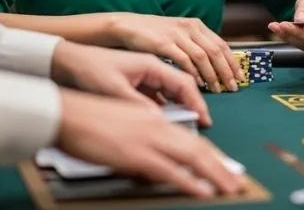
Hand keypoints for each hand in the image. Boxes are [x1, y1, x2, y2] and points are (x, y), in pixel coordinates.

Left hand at [51, 42, 210, 126]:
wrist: (68, 60)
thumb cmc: (90, 69)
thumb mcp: (113, 89)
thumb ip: (138, 104)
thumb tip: (160, 121)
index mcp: (152, 64)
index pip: (184, 83)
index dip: (197, 102)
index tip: (204, 118)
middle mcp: (153, 67)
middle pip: (182, 86)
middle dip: (194, 103)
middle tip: (201, 122)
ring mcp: (145, 74)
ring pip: (171, 91)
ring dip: (181, 105)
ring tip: (187, 122)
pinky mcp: (137, 81)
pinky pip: (158, 94)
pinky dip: (165, 105)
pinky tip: (165, 118)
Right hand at [57, 89, 245, 198]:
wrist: (67, 113)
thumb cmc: (89, 118)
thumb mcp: (123, 124)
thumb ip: (142, 136)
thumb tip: (151, 157)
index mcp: (154, 118)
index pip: (189, 137)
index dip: (209, 153)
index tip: (222, 168)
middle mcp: (157, 126)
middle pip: (198, 148)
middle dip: (220, 167)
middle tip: (236, 182)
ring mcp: (149, 140)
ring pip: (192, 157)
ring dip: (214, 174)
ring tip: (230, 186)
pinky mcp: (136, 155)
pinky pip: (170, 171)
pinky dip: (190, 181)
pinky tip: (203, 190)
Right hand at [111, 14, 242, 92]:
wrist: (129, 25)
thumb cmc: (155, 33)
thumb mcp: (180, 34)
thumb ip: (196, 44)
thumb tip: (214, 63)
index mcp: (196, 25)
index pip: (221, 44)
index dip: (232, 61)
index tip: (240, 76)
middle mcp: (190, 28)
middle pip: (215, 51)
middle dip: (226, 71)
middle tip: (232, 87)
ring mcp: (177, 34)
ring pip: (202, 56)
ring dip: (212, 75)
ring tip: (217, 89)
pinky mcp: (164, 43)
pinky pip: (183, 59)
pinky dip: (193, 72)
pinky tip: (198, 83)